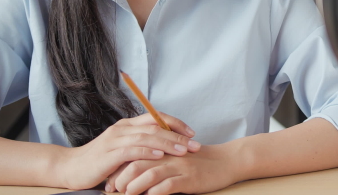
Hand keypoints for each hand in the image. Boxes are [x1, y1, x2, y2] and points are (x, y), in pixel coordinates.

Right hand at [57, 113, 200, 189]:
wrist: (70, 168)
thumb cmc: (99, 162)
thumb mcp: (122, 150)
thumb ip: (139, 146)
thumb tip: (164, 147)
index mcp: (127, 125)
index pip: (156, 118)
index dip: (176, 124)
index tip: (192, 133)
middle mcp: (122, 129)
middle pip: (155, 126)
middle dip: (178, 135)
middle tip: (195, 144)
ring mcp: (115, 140)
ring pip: (147, 136)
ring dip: (168, 143)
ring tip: (184, 150)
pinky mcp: (110, 154)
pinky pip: (133, 150)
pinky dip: (148, 151)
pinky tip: (161, 156)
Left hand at [105, 144, 238, 194]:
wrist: (226, 161)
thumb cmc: (200, 161)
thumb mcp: (177, 157)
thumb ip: (158, 161)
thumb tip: (135, 173)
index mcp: (164, 148)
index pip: (135, 154)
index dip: (119, 168)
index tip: (110, 181)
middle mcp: (169, 155)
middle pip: (137, 163)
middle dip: (121, 178)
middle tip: (114, 190)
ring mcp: (179, 166)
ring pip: (149, 174)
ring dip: (134, 187)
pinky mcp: (189, 178)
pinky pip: (167, 186)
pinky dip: (154, 194)